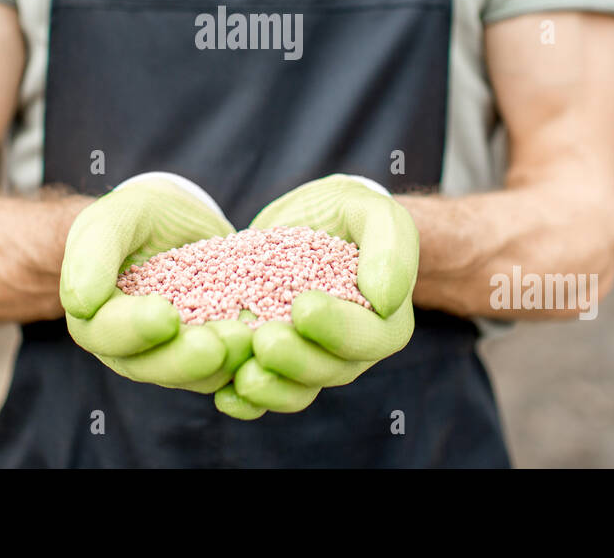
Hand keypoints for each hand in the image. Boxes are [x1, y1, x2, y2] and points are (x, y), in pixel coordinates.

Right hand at [60, 174, 252, 391]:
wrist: (182, 220)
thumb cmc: (140, 215)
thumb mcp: (116, 217)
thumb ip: (92, 253)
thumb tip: (79, 303)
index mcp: (94, 317)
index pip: (104, 332)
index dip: (132, 329)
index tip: (165, 316)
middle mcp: (129, 347)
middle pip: (149, 366)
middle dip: (183, 359)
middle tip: (217, 344)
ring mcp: (172, 355)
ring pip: (192, 376)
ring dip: (220, 365)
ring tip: (248, 340)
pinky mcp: (212, 355)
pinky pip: (228, 371)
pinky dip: (247, 364)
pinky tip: (268, 345)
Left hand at [214, 174, 417, 418]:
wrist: (312, 221)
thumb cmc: (349, 214)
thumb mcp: (374, 212)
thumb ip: (390, 247)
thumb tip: (384, 299)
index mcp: (385, 321)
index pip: (370, 336)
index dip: (338, 327)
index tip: (304, 306)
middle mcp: (352, 351)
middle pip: (330, 370)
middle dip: (297, 360)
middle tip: (264, 341)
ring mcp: (312, 362)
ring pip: (296, 390)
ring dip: (270, 388)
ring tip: (241, 377)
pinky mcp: (276, 365)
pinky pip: (265, 391)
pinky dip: (245, 401)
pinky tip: (223, 395)